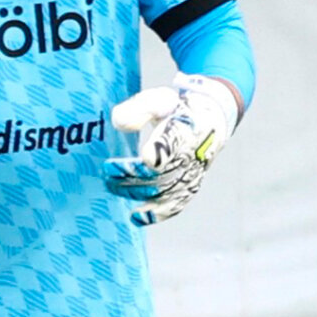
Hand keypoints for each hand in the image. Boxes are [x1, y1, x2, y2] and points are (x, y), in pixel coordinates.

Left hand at [104, 73, 239, 226]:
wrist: (208, 120)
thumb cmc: (175, 109)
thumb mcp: (157, 99)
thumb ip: (137, 109)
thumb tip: (119, 124)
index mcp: (183, 129)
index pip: (172, 143)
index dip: (160, 151)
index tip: (145, 157)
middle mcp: (189, 156)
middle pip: (160, 172)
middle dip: (132, 175)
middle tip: (107, 171)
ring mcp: (190, 175)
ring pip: (163, 191)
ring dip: (135, 192)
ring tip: (112, 186)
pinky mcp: (188, 188)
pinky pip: (174, 205)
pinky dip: (155, 214)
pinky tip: (136, 217)